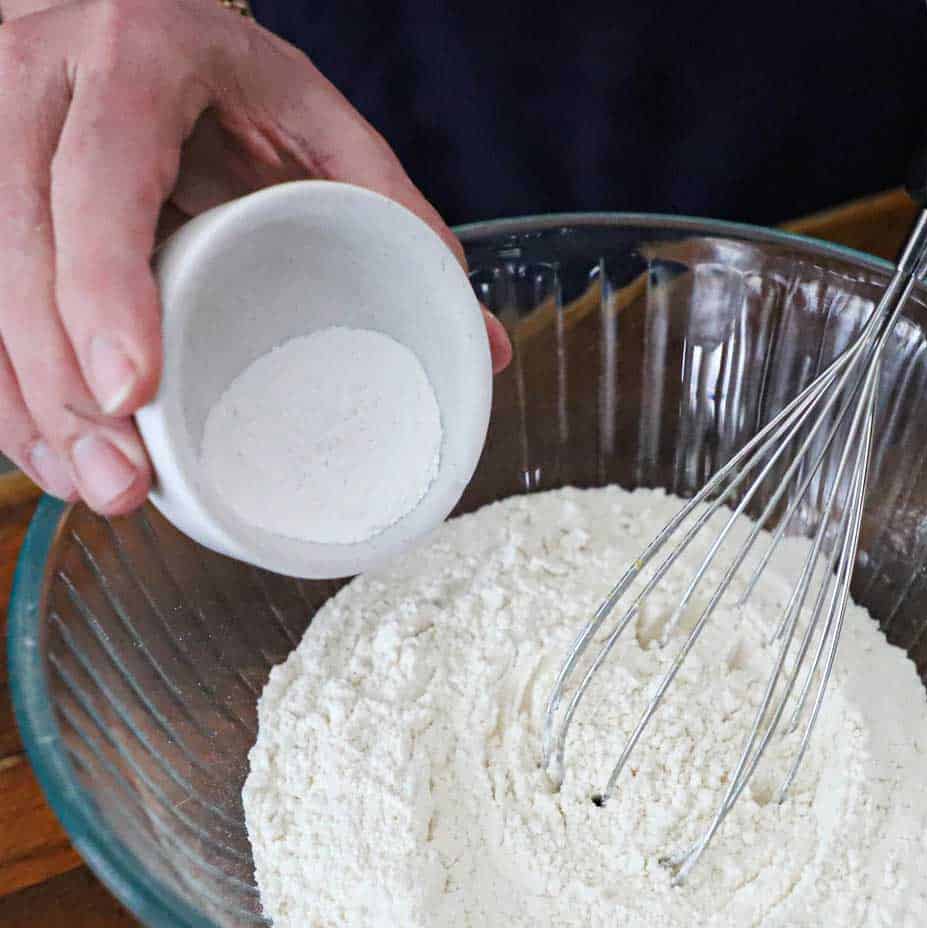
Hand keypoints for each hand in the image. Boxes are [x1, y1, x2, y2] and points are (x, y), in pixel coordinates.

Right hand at [0, 0, 510, 515]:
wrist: (121, 12)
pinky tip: (44, 448)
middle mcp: (36, 82)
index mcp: (135, 58)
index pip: (99, 179)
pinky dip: (4, 381)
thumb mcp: (317, 122)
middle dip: (58, 380)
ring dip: (23, 399)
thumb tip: (484, 345)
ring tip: (87, 486)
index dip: (102, 287)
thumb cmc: (228, 79)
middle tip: (120, 482)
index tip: (132, 389)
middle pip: (15, 244)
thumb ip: (397, 217)